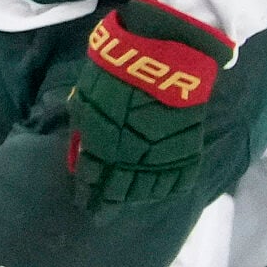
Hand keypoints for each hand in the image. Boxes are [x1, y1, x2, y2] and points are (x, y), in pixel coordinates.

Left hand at [67, 0, 231, 209]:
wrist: (164, 54)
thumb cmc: (117, 69)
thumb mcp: (86, 96)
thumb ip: (83, 126)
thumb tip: (80, 148)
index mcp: (101, 144)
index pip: (91, 179)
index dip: (87, 192)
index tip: (84, 201)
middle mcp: (130, 158)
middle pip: (119, 191)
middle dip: (108, 202)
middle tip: (101, 212)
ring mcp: (160, 156)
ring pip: (147, 190)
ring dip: (136, 196)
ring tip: (128, 200)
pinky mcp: (186, 150)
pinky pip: (178, 180)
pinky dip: (167, 188)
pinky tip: (159, 190)